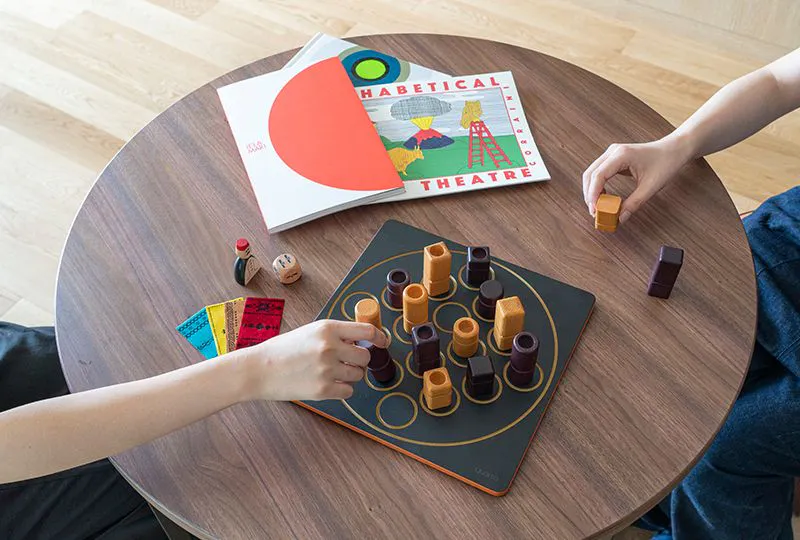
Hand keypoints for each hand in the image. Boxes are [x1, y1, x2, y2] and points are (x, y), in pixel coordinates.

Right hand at [243, 320, 387, 400]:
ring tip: (331, 372)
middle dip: (359, 360)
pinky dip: (342, 390)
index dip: (379, 337)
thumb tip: (361, 342)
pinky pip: (348, 391)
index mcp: (327, 328)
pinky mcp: (323, 390)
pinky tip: (326, 384)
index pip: (366, 331)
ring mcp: (327, 370)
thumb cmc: (283, 349)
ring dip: (350, 375)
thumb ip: (335, 335)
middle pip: (365, 356)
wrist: (258, 369)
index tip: (383, 342)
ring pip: (358, 374)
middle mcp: (330, 347)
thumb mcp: (310, 332)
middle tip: (345, 362)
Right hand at [582, 137, 690, 224]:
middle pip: (590, 174)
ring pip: (592, 173)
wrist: (674, 149)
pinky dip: (598, 186)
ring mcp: (612, 154)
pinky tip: (604, 197)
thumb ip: (634, 203)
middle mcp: (613, 152)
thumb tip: (620, 218)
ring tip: (598, 207)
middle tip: (594, 212)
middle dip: (589, 194)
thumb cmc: (666, 163)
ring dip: (592, 191)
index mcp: (622, 155)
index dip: (593, 194)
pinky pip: (599, 173)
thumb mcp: (651, 186)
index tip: (594, 210)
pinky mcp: (614, 158)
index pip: (598, 175)